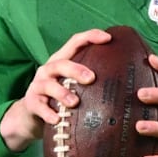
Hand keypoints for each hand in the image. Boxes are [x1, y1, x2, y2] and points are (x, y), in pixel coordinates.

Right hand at [0, 28, 110, 151]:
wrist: (31, 117)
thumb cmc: (61, 98)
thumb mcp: (73, 84)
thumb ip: (91, 79)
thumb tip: (126, 79)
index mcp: (62, 61)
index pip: (75, 42)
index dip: (90, 36)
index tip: (108, 38)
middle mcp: (48, 70)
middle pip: (61, 63)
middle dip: (76, 69)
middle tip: (92, 78)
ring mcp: (38, 86)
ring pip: (48, 85)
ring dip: (62, 93)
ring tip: (74, 102)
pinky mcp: (31, 103)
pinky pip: (39, 106)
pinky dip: (48, 113)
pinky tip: (57, 119)